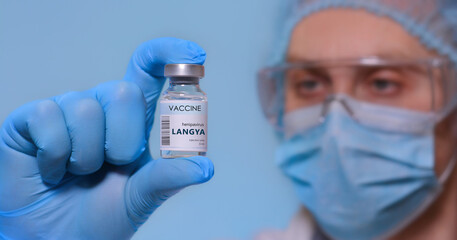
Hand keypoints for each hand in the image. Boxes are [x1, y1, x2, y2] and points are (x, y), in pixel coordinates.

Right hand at [0, 37, 212, 239]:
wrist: (58, 238)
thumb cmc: (101, 215)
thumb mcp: (140, 197)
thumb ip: (168, 178)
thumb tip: (204, 167)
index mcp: (131, 120)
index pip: (148, 71)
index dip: (169, 55)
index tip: (196, 56)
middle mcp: (101, 106)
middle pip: (124, 91)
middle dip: (123, 141)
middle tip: (110, 166)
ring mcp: (67, 109)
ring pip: (86, 109)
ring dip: (87, 156)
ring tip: (78, 173)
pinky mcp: (34, 118)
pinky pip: (50, 118)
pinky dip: (55, 155)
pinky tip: (53, 170)